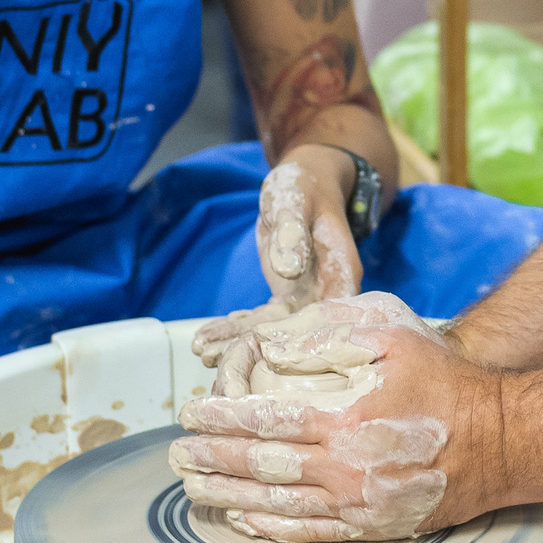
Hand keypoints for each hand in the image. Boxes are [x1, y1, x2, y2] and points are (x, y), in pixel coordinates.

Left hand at [169, 293, 501, 541]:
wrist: (500, 440)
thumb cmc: (445, 382)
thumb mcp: (392, 335)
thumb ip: (329, 337)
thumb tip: (272, 348)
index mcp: (345, 417)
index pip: (265, 420)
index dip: (221, 417)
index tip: (191, 411)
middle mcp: (345, 466)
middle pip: (260, 465)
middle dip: (212, 457)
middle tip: (178, 452)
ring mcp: (357, 503)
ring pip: (275, 503)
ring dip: (228, 494)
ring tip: (193, 486)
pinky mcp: (371, 526)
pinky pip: (308, 532)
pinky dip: (268, 526)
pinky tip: (242, 518)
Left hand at [191, 151, 363, 366]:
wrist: (304, 184)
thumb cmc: (304, 186)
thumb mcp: (294, 200)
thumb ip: (292, 232)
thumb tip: (289, 269)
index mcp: (342, 273)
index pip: (326, 318)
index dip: (294, 340)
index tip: (257, 353)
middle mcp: (330, 293)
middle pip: (296, 333)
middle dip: (254, 347)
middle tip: (211, 359)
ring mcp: (309, 298)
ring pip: (276, 331)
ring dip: (238, 342)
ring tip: (200, 353)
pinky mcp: (288, 298)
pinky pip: (263, 320)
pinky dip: (236, 328)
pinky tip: (207, 339)